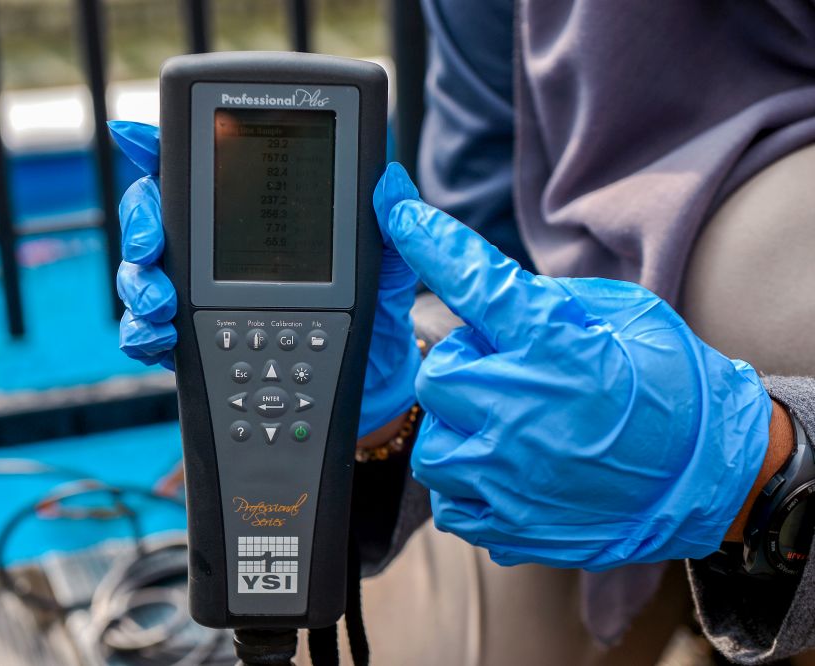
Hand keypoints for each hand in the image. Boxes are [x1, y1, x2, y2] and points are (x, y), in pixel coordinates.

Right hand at [108, 123, 419, 436]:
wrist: (367, 379)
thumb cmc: (373, 312)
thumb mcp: (386, 264)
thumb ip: (387, 224)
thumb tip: (389, 182)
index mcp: (257, 213)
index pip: (203, 168)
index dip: (159, 147)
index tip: (135, 140)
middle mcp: (218, 247)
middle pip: (155, 216)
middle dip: (141, 225)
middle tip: (149, 247)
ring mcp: (201, 295)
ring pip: (143, 274)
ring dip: (139, 284)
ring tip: (162, 305)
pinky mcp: (197, 342)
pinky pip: (149, 333)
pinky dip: (144, 336)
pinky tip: (161, 340)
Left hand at [376, 163, 772, 569]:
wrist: (710, 479)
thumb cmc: (672, 390)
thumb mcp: (624, 319)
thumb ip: (549, 303)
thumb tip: (493, 295)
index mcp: (557, 349)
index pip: (477, 284)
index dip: (431, 243)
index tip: (399, 213)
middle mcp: (523, 412)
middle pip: (436, 372)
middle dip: (462, 366)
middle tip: (505, 373)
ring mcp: (512, 476)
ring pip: (433, 443)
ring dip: (461, 429)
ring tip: (507, 428)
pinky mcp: (510, 524)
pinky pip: (449, 501)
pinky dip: (468, 484)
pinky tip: (507, 470)